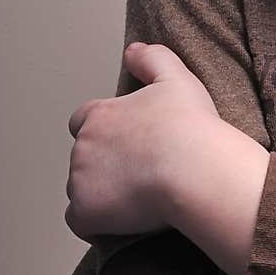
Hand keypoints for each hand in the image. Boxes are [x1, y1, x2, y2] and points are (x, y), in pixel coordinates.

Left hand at [65, 42, 219, 243]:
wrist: (195, 169)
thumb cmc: (191, 126)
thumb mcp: (177, 78)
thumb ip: (152, 59)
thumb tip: (132, 49)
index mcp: (100, 114)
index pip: (84, 121)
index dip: (105, 133)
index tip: (129, 145)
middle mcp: (83, 145)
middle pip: (84, 158)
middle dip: (105, 166)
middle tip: (141, 175)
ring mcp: (81, 179)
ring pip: (82, 189)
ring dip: (101, 195)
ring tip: (138, 200)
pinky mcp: (86, 211)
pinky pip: (80, 221)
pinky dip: (96, 224)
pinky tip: (122, 223)